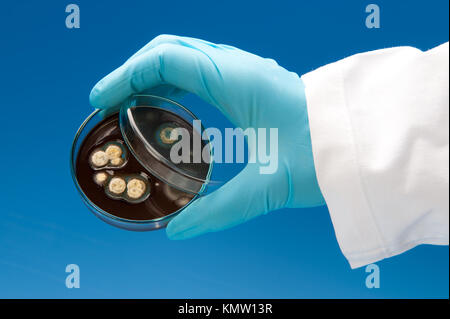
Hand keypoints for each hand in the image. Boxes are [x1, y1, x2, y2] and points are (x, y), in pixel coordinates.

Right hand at [89, 35, 324, 238]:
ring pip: (185, 56)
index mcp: (236, 80)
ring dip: (152, 75)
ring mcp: (245, 71)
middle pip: (169, 49)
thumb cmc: (322, 156)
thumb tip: (176, 232)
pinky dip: (174, 81)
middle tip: (110, 103)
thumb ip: (217, 211)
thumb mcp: (265, 187)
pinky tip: (168, 106)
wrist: (360, 143)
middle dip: (133, 71)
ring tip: (130, 104)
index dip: (126, 74)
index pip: (165, 58)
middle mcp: (237, 66)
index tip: (101, 99)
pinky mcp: (251, 82)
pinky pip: (202, 69)